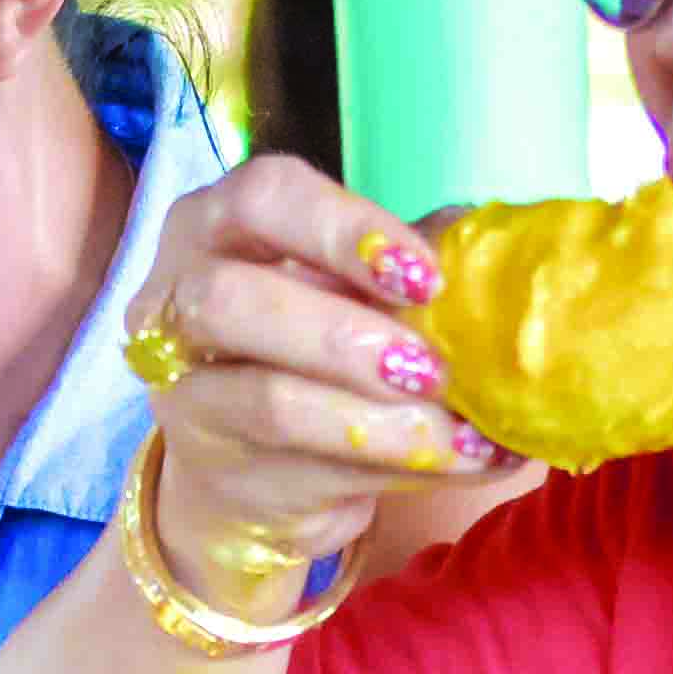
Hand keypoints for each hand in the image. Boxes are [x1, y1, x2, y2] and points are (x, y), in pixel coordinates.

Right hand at [125, 153, 498, 612]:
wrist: (246, 470)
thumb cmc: (305, 350)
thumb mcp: (344, 289)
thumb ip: (402, 265)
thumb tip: (497, 249)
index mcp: (213, 226)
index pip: (262, 198)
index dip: (343, 228)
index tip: (425, 276)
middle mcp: (175, 302)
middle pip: (231, 299)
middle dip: (344, 334)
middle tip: (431, 366)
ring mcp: (187, 398)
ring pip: (269, 401)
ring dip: (380, 418)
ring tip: (463, 432)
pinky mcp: (220, 475)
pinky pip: (309, 471)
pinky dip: (397, 466)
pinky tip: (460, 459)